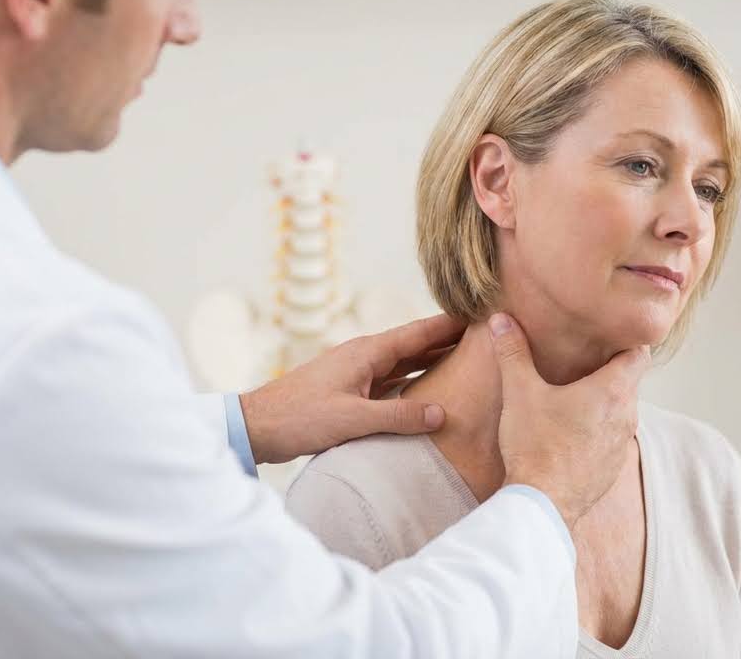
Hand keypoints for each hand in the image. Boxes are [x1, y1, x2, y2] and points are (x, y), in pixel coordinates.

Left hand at [239, 314, 462, 463]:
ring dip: (432, 361)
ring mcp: (356, 373)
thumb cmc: (299, 418)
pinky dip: (412, 382)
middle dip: (447, 340)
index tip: (479, 313)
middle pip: (414, 345)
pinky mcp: (349, 391)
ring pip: (403, 364)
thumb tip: (442, 414)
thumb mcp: (353, 419)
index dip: (449, 324)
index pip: (417, 333)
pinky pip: (390, 382)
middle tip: (483, 334)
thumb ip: (399, 417)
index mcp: (366, 353)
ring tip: (465, 359)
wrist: (257, 427)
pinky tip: (427, 390)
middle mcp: (363, 357)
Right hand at [491, 312, 649, 529]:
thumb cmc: (535, 445)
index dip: (626, 342)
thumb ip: (512, 352)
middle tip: (582, 360)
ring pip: (621, 411)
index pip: (640, 354)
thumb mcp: (520, 392)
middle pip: (630, 382)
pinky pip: (611, 439)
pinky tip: (570, 432)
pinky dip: (597, 430)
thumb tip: (500, 319)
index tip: (606, 337)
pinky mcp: (612, 469)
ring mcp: (621, 445)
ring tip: (573, 396)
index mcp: (613, 391)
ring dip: (604, 402)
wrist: (542, 505)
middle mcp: (627, 416)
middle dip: (610, 370)